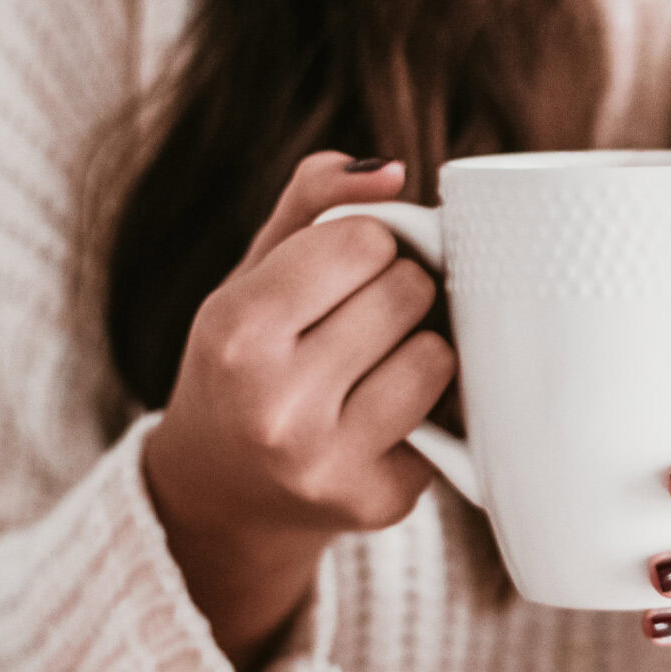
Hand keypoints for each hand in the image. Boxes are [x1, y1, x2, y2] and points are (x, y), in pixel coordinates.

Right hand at [141, 152, 456, 669]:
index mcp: (234, 333)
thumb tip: (390, 169)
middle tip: (362, 319)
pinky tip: (381, 418)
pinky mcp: (377, 502)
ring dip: (421, 347)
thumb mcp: (252, 276)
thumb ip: (313, 204)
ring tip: (374, 366)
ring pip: (437, 355)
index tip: (346, 268)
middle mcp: (274, 405)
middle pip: (407, 292)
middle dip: (399, 291)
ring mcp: (327, 463)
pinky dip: (429, 407)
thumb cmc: (246, 362)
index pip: (362, 240)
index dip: (368, 244)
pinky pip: (450, 420)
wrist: (220, 494)